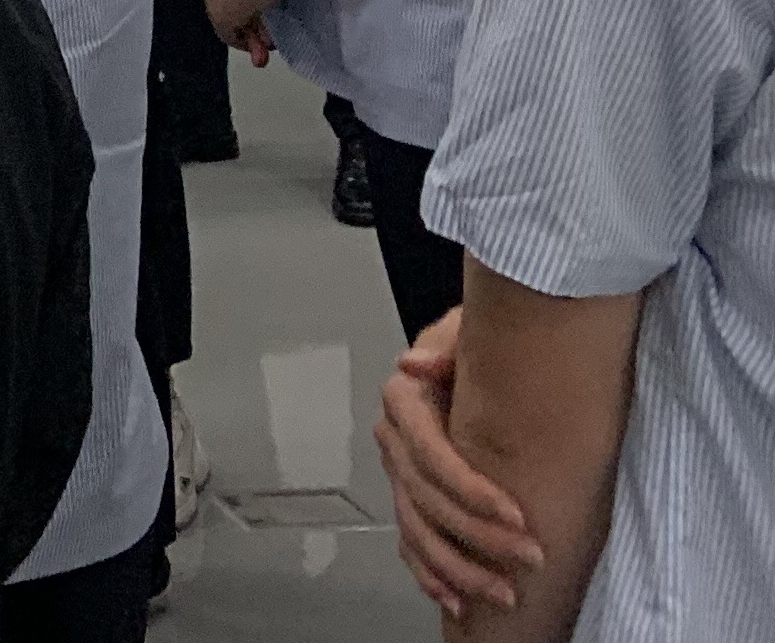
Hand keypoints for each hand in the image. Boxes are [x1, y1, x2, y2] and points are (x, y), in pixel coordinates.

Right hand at [377, 310, 540, 617]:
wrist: (491, 363)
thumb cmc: (486, 348)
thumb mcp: (472, 327)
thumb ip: (449, 340)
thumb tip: (414, 363)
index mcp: (405, 399)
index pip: (429, 453)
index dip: (469, 489)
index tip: (516, 514)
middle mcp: (396, 440)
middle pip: (425, 500)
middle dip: (478, 535)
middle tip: (530, 556)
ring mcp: (401, 473)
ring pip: (416, 530)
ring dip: (458, 567)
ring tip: (505, 592)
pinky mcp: (413, 499)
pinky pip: (411, 544)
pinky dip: (431, 575)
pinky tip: (457, 599)